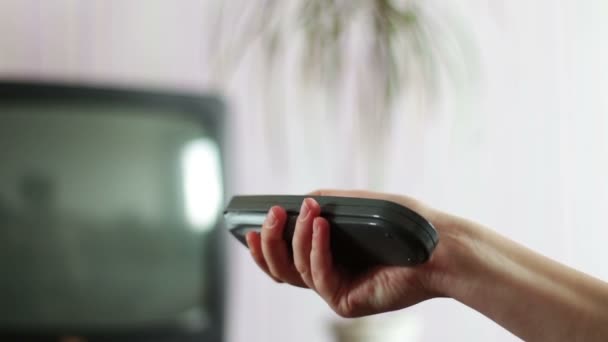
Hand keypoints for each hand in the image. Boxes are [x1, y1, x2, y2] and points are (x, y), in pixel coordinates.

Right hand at [245, 189, 456, 316]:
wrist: (438, 245)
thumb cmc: (404, 224)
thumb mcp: (358, 206)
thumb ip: (328, 201)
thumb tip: (299, 200)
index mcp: (328, 257)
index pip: (285, 257)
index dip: (264, 244)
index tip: (251, 223)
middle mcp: (328, 276)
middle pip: (280, 269)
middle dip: (269, 241)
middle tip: (269, 215)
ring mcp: (335, 290)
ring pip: (295, 272)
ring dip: (295, 238)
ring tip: (304, 210)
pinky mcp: (346, 301)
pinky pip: (319, 275)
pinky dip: (316, 248)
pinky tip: (320, 225)